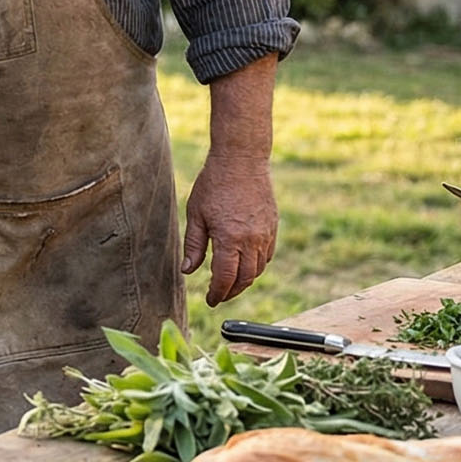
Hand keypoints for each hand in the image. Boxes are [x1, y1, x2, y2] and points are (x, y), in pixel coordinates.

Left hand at [182, 156, 276, 306]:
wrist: (242, 161)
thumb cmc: (214, 184)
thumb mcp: (196, 214)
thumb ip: (193, 245)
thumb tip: (188, 271)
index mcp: (230, 239)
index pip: (225, 278)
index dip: (217, 293)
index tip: (210, 300)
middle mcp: (251, 240)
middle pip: (245, 279)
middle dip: (231, 292)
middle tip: (218, 295)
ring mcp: (265, 234)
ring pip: (259, 269)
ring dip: (245, 280)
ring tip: (230, 283)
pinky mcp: (273, 227)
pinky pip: (267, 255)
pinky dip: (257, 266)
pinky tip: (245, 264)